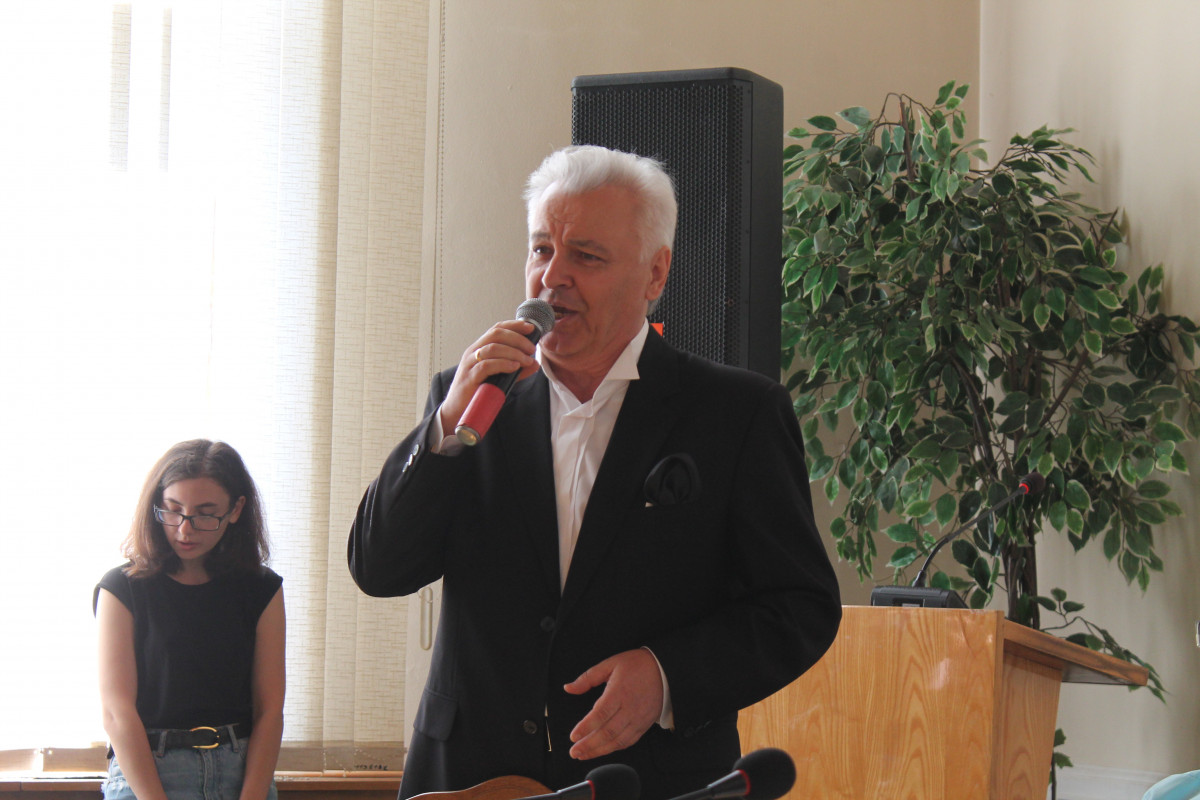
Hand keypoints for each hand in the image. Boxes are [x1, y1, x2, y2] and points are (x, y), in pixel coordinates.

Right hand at [438, 319, 539, 433]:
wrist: (457, 411)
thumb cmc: (477, 393)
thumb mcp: (500, 378)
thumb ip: (517, 371)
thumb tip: (535, 363)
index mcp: (479, 348)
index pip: (496, 329)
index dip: (514, 326)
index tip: (531, 328)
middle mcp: (473, 352)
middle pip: (496, 335)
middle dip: (517, 338)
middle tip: (531, 348)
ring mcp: (470, 364)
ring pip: (492, 348)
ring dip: (514, 352)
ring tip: (527, 360)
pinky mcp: (470, 377)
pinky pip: (487, 365)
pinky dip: (503, 364)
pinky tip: (514, 367)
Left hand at [564, 648, 663, 759]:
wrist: (664, 670)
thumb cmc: (637, 665)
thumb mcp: (610, 664)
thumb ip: (587, 678)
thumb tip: (569, 688)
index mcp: (619, 692)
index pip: (600, 714)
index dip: (586, 727)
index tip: (573, 736)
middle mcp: (630, 708)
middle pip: (608, 732)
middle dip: (589, 745)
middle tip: (574, 751)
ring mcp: (638, 719)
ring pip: (618, 741)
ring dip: (599, 751)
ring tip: (584, 755)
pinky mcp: (644, 725)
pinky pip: (629, 741)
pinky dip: (614, 748)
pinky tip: (603, 750)